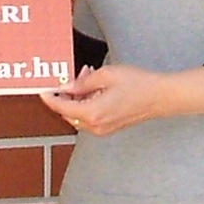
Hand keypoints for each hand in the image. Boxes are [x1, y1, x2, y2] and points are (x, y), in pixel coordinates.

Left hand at [40, 63, 203, 135]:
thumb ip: (83, 82)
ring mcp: (103, 129)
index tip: (42, 89)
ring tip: (88, 77)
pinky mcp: (109, 127)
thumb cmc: (139, 85)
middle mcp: (95, 125)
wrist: (161, 97)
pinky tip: (96, 88)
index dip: (49, 96)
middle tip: (71, 76)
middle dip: (66, 94)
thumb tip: (67, 86)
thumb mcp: (106, 75)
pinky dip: (87, 103)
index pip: (60, 106)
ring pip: (78, 114)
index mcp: (92, 113)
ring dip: (77, 98)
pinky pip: (89, 117)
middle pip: (67, 112)